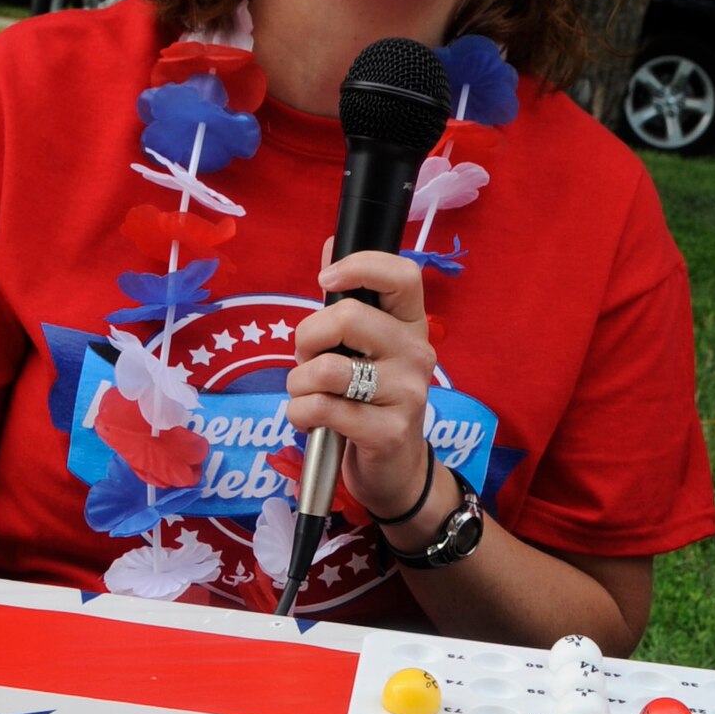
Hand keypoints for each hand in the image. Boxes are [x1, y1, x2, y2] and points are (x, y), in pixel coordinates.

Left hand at [286, 244, 435, 519]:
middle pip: (347, 317)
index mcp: (410, 324)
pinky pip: (321, 408)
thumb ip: (347, 302)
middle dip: (306, 338)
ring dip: (298, 383)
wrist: (394, 468)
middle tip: (306, 360)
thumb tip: (331, 245)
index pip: (403, 275)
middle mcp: (416, 353)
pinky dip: (300, 413)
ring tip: (306, 395)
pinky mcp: (388, 431)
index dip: (360, 266)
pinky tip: (309, 420)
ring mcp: (407, 393)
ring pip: (326, 369)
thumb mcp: (361, 350)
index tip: (326, 281)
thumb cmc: (368, 401)